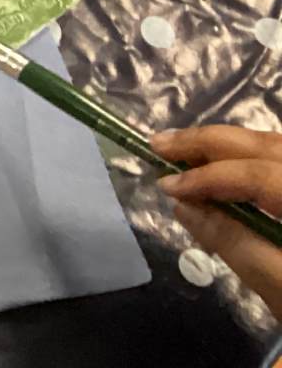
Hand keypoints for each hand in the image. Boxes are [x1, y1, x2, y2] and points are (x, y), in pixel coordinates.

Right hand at [153, 124, 281, 318]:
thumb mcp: (279, 285)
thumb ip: (231, 241)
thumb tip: (183, 204)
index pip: (257, 175)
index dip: (207, 177)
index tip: (165, 185)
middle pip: (268, 146)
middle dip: (209, 143)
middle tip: (159, 144)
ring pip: (277, 147)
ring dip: (228, 146)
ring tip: (183, 149)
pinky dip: (250, 158)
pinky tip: (224, 166)